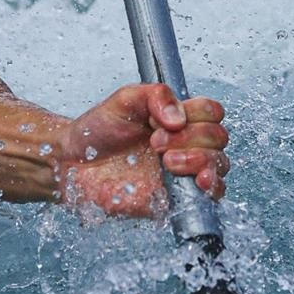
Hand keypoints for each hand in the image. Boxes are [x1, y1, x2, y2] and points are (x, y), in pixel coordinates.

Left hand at [53, 84, 228, 218]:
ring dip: (199, 160)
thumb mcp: (126, 99)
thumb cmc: (98, 131)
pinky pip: (212, 196)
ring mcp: (185, 172)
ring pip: (219, 164)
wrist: (74, 164)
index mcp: (178, 119)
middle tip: (155, 143)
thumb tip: (179, 118)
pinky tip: (197, 182)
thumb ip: (156, 96)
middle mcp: (187, 144)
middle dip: (190, 138)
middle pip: (218, 137)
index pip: (211, 111)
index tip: (161, 122)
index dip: (195, 114)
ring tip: (166, 162)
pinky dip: (212, 187)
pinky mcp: (178, 198)